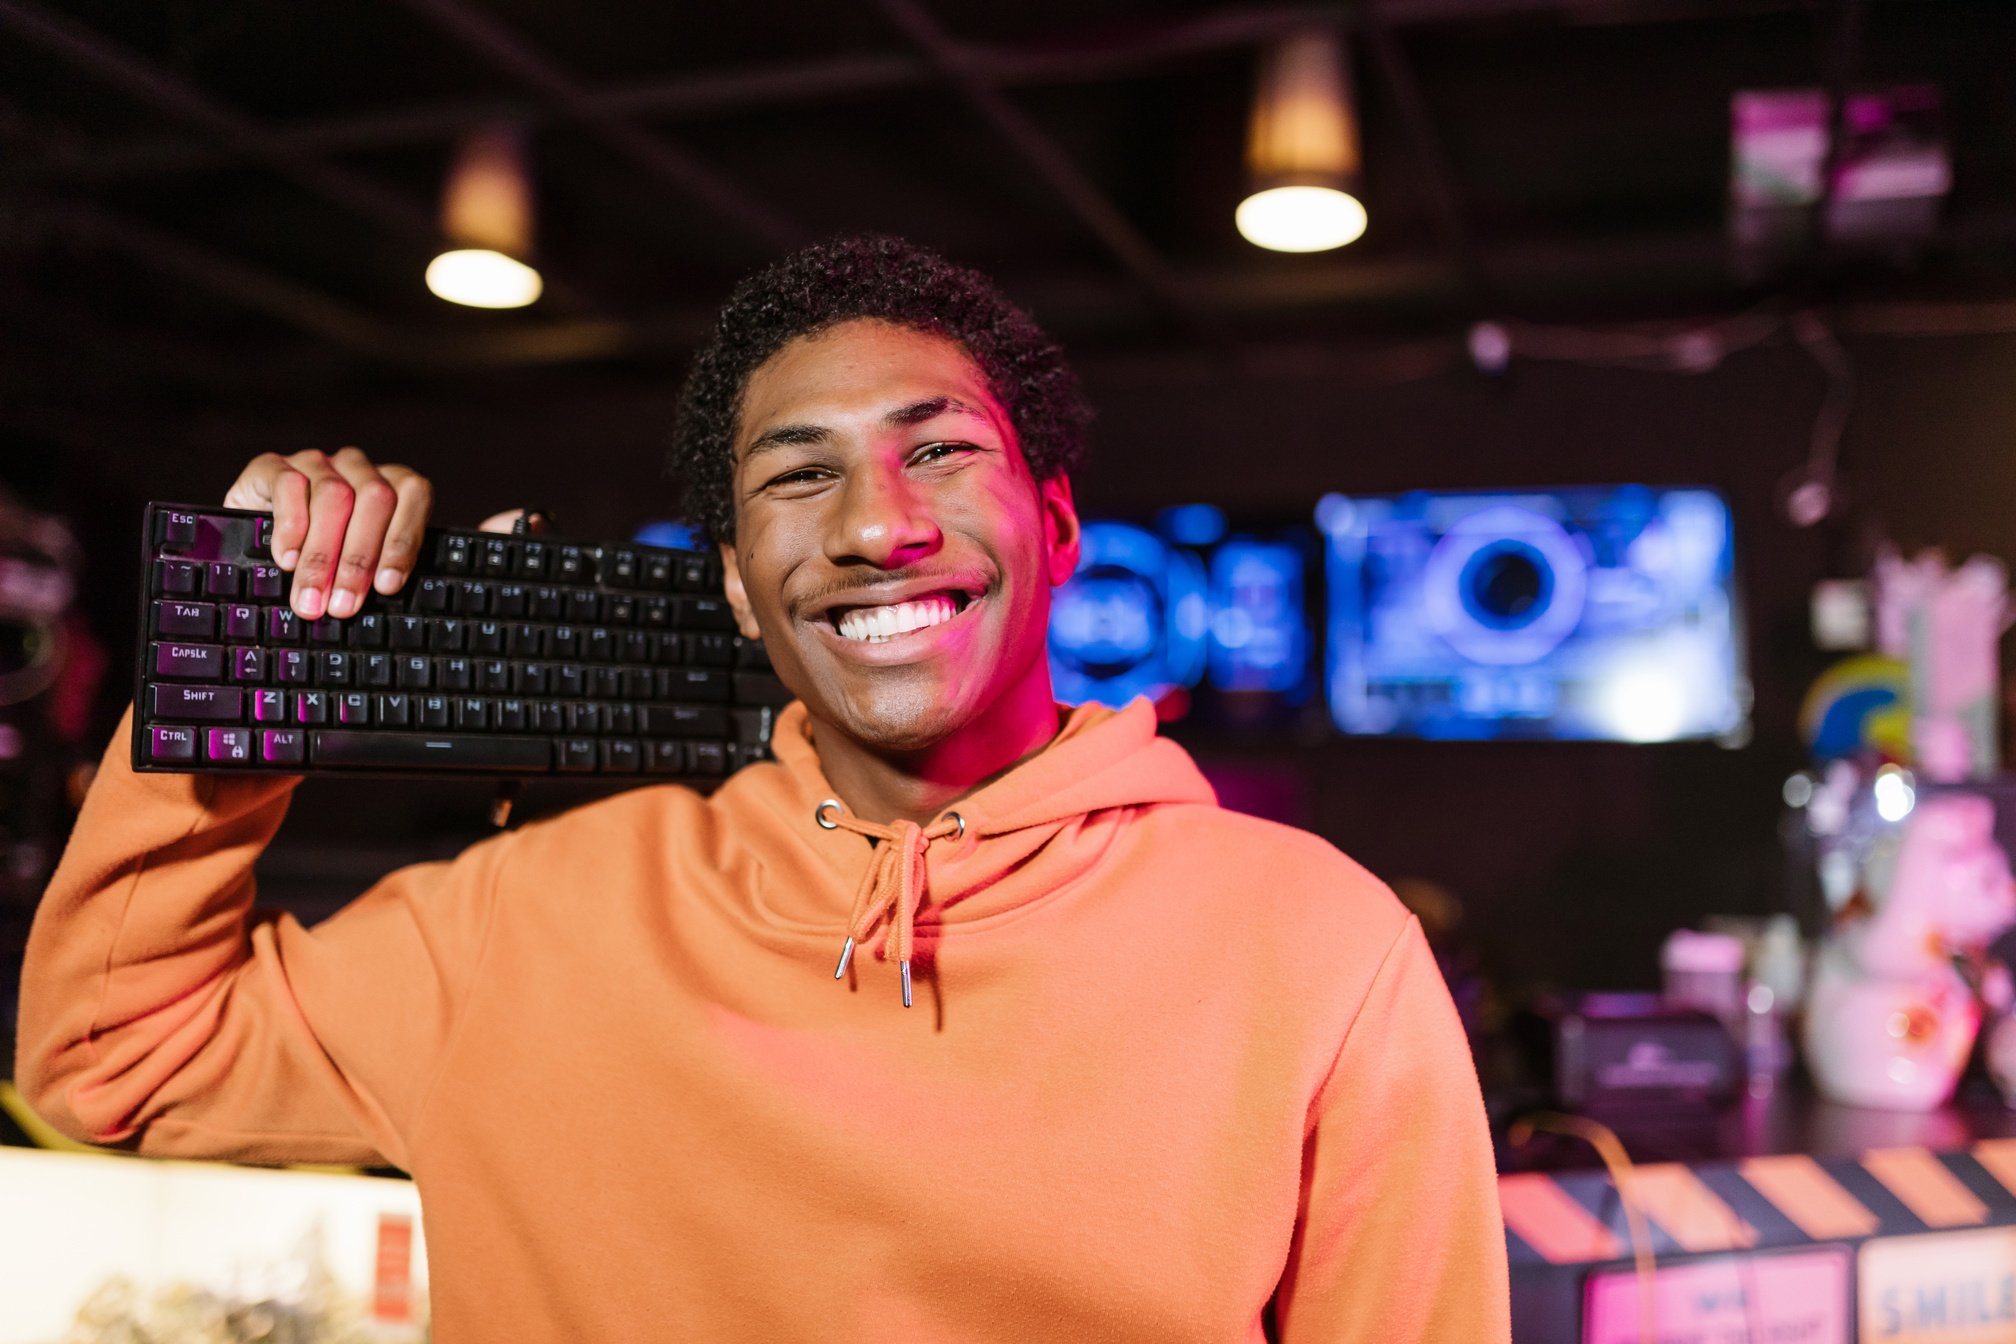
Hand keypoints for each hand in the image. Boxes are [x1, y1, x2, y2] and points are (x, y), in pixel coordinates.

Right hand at [223, 448, 431, 619]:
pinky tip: (286, 560)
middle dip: (359, 559)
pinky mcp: (272, 465)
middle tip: (343, 604)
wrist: (252, 534)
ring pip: (334, 495)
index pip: (413, 494)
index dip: (403, 540)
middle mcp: (356, 467)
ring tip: (313, 597)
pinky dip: (290, 529)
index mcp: (390, 483)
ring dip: (323, 554)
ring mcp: (316, 462)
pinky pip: (289, 486)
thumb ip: (374, 570)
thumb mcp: (353, 563)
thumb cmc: (319, 554)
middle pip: (374, 498)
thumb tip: (381, 596)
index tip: (387, 585)